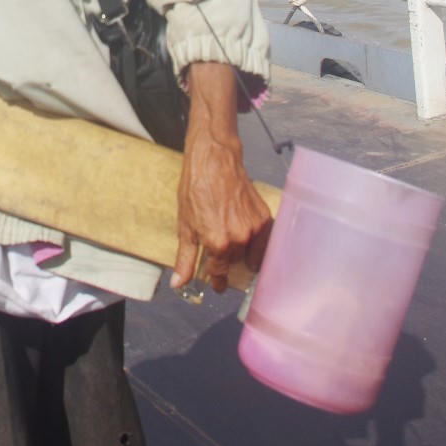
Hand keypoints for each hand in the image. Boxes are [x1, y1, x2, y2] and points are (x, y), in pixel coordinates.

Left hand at [170, 62, 272, 293]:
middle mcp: (240, 239)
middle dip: (228, 261)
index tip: (218, 285)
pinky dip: (257, 242)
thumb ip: (185, 258)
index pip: (221, 274)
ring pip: (252, 254)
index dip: (218, 281)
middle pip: (236, 263)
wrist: (214, 160)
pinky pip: (264, 241)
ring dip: (244, 253)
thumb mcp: (185, 225)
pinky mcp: (265, 217)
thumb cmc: (196, 189)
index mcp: (218, 244)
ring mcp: (255, 228)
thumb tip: (180, 284)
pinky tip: (245, 234)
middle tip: (220, 252)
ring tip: (232, 241)